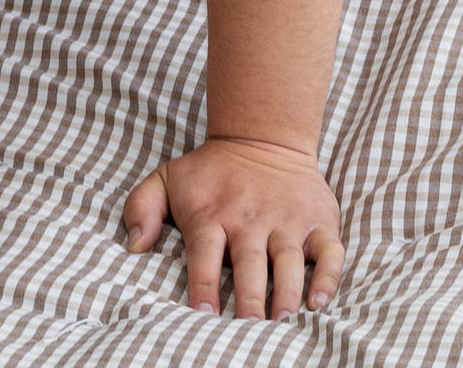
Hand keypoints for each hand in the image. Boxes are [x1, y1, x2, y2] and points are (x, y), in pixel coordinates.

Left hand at [123, 137, 343, 319]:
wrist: (262, 137)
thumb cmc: (210, 171)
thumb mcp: (166, 178)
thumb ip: (141, 207)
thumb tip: (133, 246)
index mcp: (212, 215)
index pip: (205, 254)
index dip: (203, 284)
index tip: (202, 314)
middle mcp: (250, 219)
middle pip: (249, 262)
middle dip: (249, 296)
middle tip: (249, 325)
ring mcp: (287, 220)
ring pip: (289, 260)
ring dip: (287, 291)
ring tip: (282, 318)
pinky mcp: (319, 221)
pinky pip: (330, 251)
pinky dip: (328, 276)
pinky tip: (319, 299)